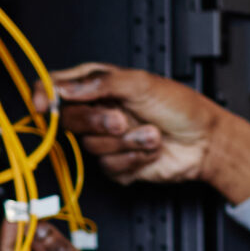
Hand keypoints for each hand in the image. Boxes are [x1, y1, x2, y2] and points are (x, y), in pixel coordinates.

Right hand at [41, 62, 249, 203]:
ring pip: (92, 148)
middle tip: (121, 119)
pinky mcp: (118, 165)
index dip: (44, 96)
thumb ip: (99, 82)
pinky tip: (150, 150)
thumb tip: (62, 87)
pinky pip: (109, 168)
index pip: (56, 88)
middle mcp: (99, 112)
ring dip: (126, 142)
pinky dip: (133, 160)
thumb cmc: (181, 106)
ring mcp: (107, 140)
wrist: (206, 141)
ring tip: (151, 134)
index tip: (43, 105)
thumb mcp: (141, 83)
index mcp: (98, 86)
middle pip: (70, 121)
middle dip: (97, 122)